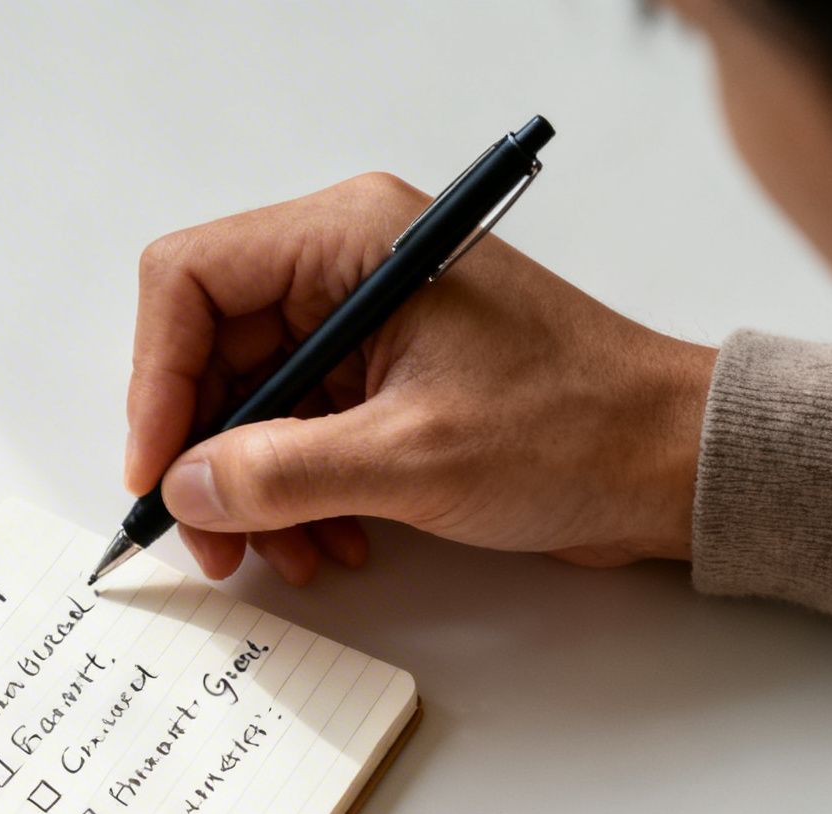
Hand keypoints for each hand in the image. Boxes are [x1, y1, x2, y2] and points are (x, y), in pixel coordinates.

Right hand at [126, 174, 717, 583]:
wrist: (674, 465)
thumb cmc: (577, 430)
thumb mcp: (414, 459)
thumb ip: (282, 472)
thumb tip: (186, 487)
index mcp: (351, 239)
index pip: (190, 281)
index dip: (157, 379)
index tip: (158, 469)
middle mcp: (347, 266)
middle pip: (211, 349)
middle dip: (205, 453)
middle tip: (210, 539)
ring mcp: (364, 322)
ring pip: (249, 402)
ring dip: (250, 488)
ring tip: (284, 556)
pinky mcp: (383, 376)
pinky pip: (297, 430)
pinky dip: (293, 493)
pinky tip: (326, 541)